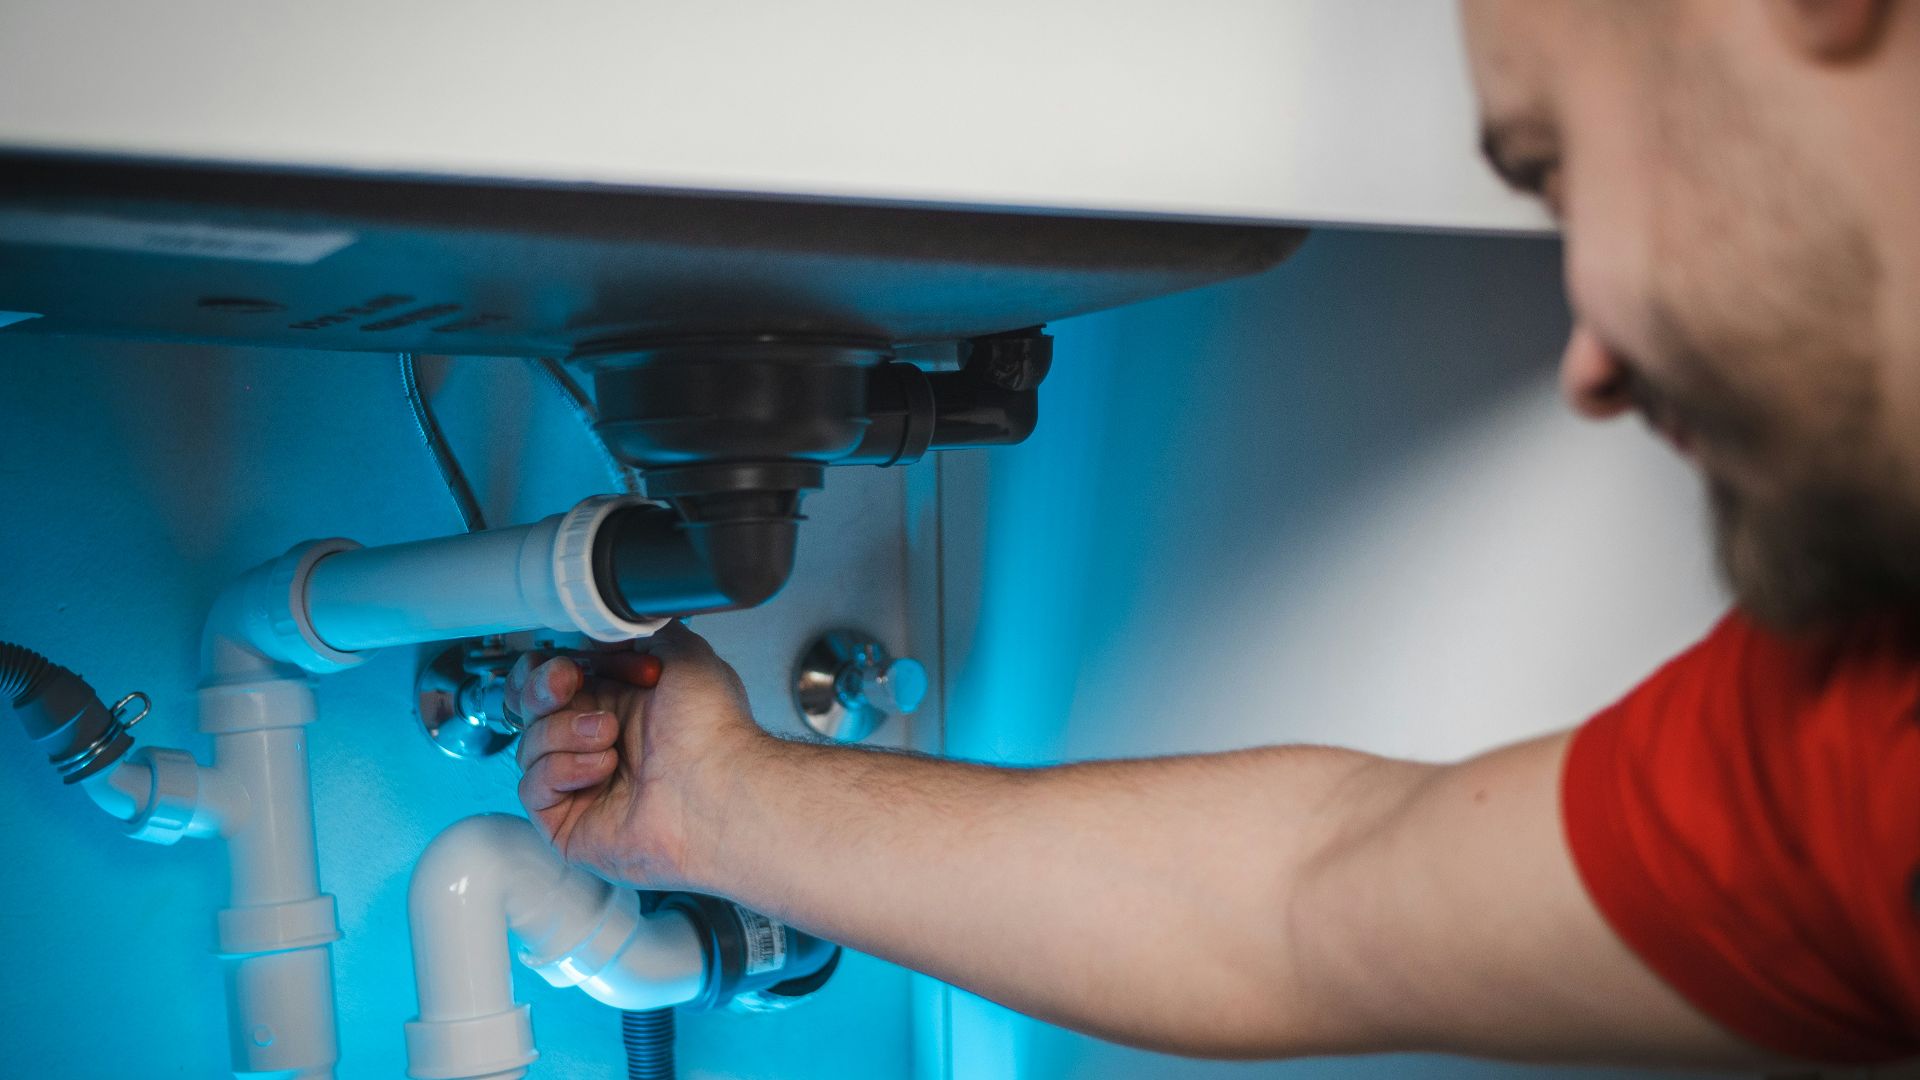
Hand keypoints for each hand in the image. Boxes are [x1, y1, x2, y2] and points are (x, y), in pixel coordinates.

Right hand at [507, 621, 764, 887]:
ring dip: (565, 731)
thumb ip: (641, 630)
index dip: (542, 670)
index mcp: (616, 704)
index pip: (551, 685)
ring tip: (609, 735)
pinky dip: (563, 770)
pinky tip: (602, 768)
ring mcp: (580, 784)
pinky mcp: (568, 824)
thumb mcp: (683, 653)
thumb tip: (608, 623)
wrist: (719, 784)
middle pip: (529, 712)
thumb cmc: (711, 730)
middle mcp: (595, 743)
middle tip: (566, 683)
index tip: (559, 662)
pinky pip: (532, 788)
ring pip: (528, 746)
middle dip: (541, 689)